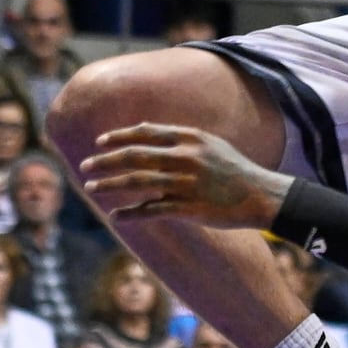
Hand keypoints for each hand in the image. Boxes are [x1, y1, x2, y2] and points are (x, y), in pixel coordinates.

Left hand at [82, 123, 283, 228]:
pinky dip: (131, 213)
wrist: (262, 196)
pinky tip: (116, 216)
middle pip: (134, 156)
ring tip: (91, 187)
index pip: (146, 132)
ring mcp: (185, 183)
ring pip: (137, 182)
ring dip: (109, 184)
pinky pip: (151, 209)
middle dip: (105, 160)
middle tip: (85, 165)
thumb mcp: (212, 144)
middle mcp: (185, 157)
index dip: (119, 136)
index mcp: (190, 138)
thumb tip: (149, 132)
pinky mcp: (188, 208)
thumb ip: (182, 139)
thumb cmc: (236, 170)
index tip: (100, 142)